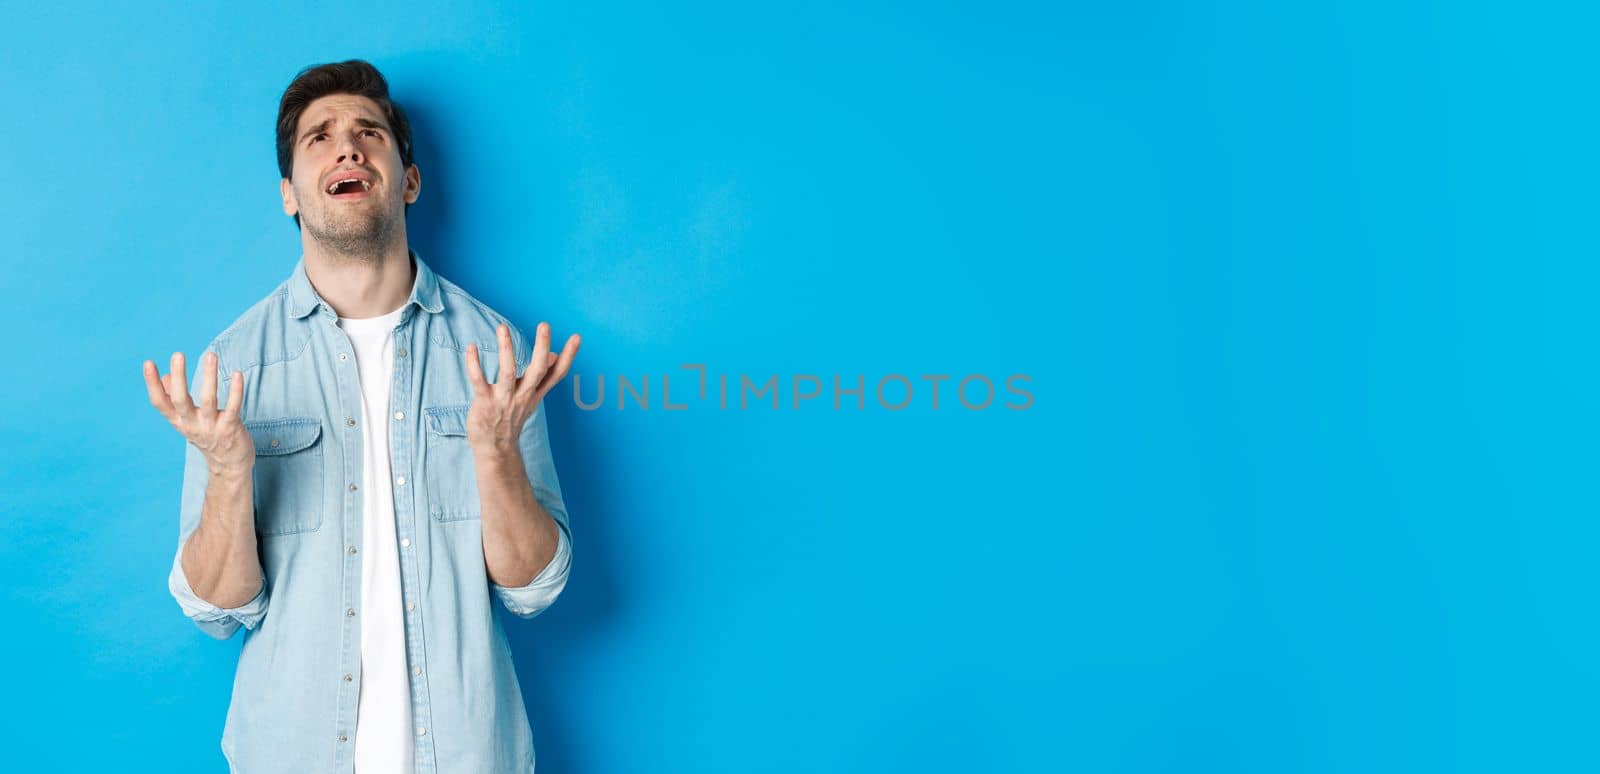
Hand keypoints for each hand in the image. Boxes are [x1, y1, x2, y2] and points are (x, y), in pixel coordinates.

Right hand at [143, 351, 253, 477]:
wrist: (229, 466)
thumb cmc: (207, 437)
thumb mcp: (187, 421)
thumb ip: (175, 400)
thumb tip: (165, 377)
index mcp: (178, 421)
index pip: (159, 402)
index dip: (152, 384)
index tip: (148, 363)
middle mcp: (192, 424)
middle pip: (180, 399)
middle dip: (179, 377)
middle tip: (178, 354)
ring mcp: (211, 427)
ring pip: (208, 400)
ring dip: (209, 377)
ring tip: (210, 355)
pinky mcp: (231, 428)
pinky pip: (233, 407)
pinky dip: (236, 390)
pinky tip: (238, 373)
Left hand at [465, 322, 580, 459]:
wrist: (496, 450)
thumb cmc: (511, 419)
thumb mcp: (530, 398)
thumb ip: (541, 377)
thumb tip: (553, 354)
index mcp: (535, 393)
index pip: (557, 373)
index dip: (569, 356)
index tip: (577, 337)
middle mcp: (523, 394)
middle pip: (538, 369)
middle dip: (542, 346)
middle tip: (545, 325)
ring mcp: (504, 399)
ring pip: (507, 371)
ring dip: (506, 348)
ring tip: (503, 327)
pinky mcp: (484, 402)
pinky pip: (478, 380)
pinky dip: (474, 363)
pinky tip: (471, 347)